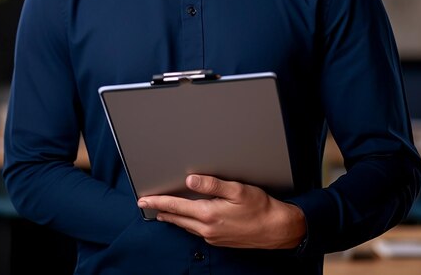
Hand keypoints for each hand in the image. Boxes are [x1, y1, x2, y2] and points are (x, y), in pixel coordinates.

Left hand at [138, 174, 305, 248]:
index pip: (176, 206)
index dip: (159, 201)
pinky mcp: (219, 240)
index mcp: (209, 213)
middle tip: (147, 204)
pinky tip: (186, 219)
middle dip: (161, 209)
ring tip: (162, 211)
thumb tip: (190, 180)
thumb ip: (211, 184)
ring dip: (173, 217)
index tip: (144, 199)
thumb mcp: (236, 189)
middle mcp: (207, 228)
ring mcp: (213, 236)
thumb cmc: (260, 207)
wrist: (276, 229)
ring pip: (186, 226)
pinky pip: (196, 231)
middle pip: (177, 218)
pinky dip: (186, 223)